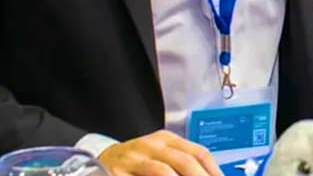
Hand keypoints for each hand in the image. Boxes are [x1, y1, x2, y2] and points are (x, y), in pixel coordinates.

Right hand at [99, 130, 221, 175]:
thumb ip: (182, 165)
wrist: (99, 160)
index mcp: (167, 140)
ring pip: (162, 171)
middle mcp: (152, 145)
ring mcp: (133, 158)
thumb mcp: (161, 157)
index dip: (214, 171)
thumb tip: (211, 175)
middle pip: (184, 162)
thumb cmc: (137, 162)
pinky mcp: (117, 172)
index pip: (199, 153)